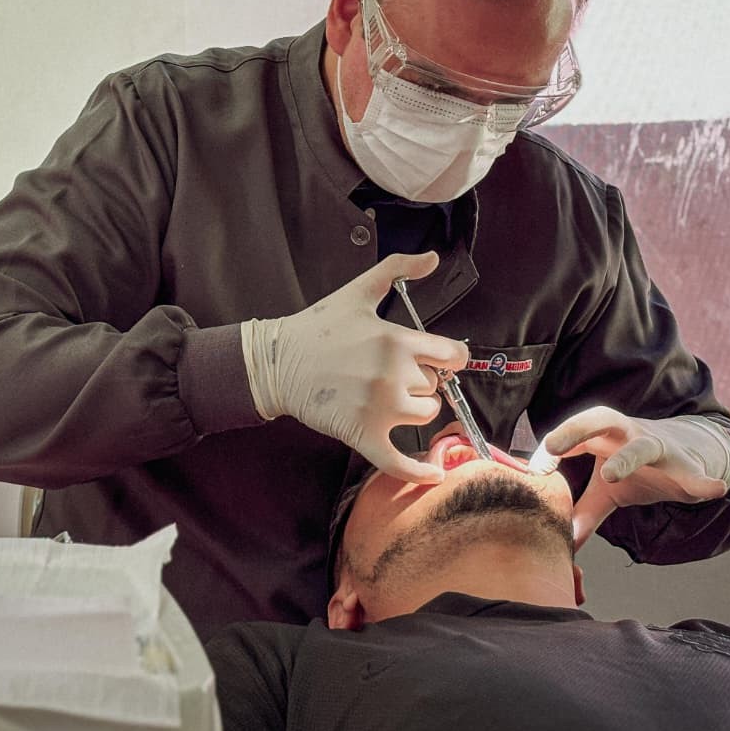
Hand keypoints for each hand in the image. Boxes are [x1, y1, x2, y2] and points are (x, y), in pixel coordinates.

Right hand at [242, 252, 468, 483]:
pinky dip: (419, 471)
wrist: (277, 361)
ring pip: (425, 414)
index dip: (449, 356)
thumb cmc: (319, 327)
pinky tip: (436, 474)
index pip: (451, 355)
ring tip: (390, 395)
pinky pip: (399, 461)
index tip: (439, 358)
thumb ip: (398, 268)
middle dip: (422, 378)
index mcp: (396, 341)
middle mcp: (393, 376)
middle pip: (435, 384)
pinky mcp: (363, 435)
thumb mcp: (359, 292)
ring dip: (416, 407)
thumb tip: (434, 256)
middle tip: (391, 371)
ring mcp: (378, 409)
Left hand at [529, 408, 729, 549]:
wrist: (687, 456)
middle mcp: (629, 434)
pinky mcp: (688, 468)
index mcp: (604, 436)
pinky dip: (704, 482)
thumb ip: (582, 513)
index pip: (572, 434)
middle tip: (553, 445)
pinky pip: (696, 474)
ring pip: (643, 445)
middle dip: (576, 429)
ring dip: (627, 458)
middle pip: (601, 418)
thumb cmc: (636, 468)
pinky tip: (715, 488)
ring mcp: (660, 448)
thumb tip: (559, 543)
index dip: (552, 448)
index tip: (534, 470)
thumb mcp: (606, 492)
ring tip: (611, 475)